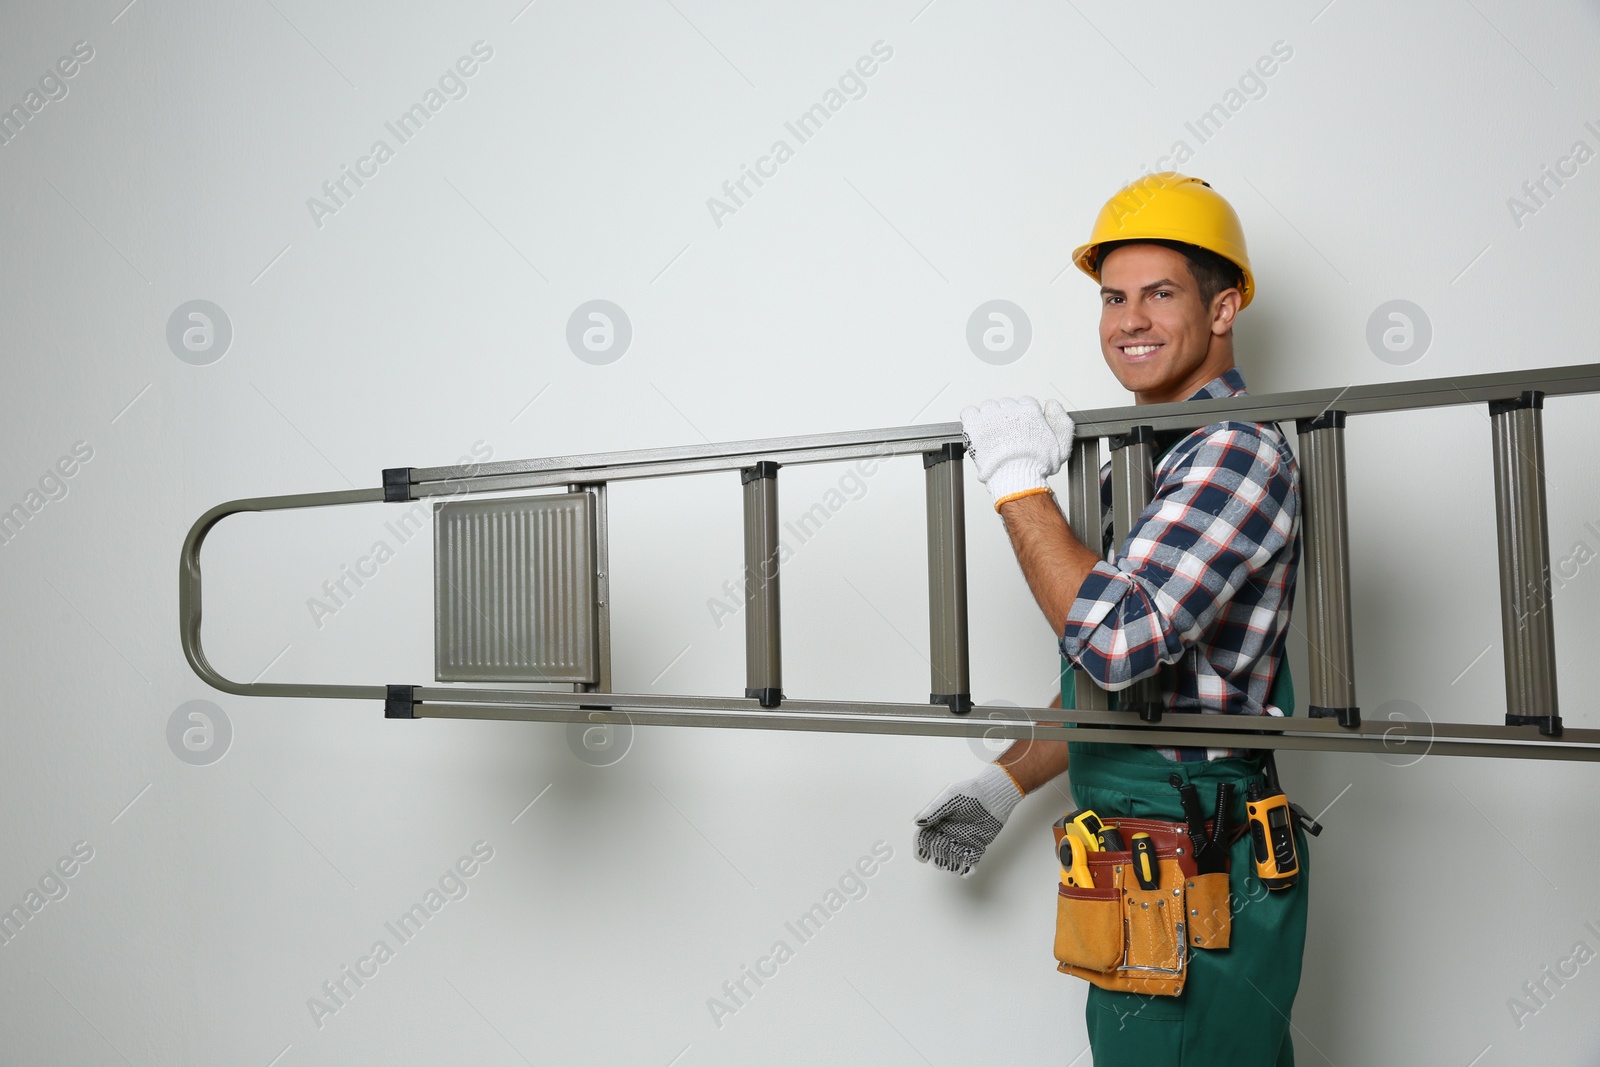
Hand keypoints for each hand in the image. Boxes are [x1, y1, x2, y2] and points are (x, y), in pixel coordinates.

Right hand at [913, 763, 1024, 876]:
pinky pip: (970, 860)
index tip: (922, 857)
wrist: (994, 796)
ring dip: (951, 865)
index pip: (925, 837)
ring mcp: (962, 840)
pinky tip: (967, 871)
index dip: (921, 848)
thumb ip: (934, 810)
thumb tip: (918, 822)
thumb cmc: (971, 793)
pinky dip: (968, 868)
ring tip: (953, 867)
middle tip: (941, 862)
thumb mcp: (950, 798)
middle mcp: (948, 832)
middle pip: (937, 850)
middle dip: (937, 858)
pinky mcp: (976, 845)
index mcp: (938, 821)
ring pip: (952, 858)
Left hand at [959, 396, 1075, 510]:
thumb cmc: (1036, 466)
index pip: (1024, 402)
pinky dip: (971, 419)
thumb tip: (1052, 405)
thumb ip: (1062, 423)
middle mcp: (1011, 410)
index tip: (1020, 428)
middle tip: (1005, 435)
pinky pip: (969, 412)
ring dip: (989, 418)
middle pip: (1005, 405)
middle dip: (1005, 418)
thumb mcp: (1061, 447)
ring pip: (988, 407)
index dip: (1022, 416)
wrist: (1016, 477)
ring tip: (991, 435)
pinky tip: (976, 430)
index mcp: (1030, 411)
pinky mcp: (975, 424)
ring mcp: (991, 416)